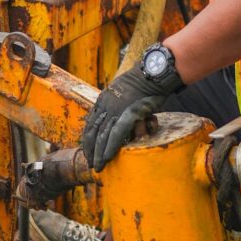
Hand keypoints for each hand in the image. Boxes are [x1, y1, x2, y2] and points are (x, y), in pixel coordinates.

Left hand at [80, 57, 174, 171]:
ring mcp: (117, 110)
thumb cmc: (142, 80)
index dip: (88, 140)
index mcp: (103, 100)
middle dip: (91, 150)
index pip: (91, 124)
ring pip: (102, 136)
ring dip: (99, 154)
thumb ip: (116, 102)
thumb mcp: (121, 89)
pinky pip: (116, 134)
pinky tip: (106, 158)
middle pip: (94, 132)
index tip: (87, 151)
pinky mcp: (129, 114)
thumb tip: (116, 115)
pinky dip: (110, 147)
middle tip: (91, 163)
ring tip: (98, 166)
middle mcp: (106, 106)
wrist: (152, 73)